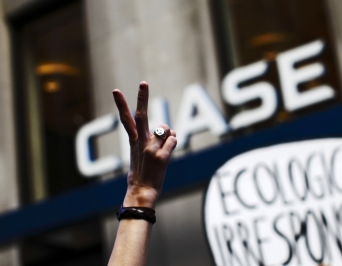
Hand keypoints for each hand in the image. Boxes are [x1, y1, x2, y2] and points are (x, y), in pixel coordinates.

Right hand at [112, 81, 176, 208]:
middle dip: (142, 97)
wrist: (141, 192)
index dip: (122, 104)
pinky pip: (173, 140)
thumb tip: (169, 130)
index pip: (126, 119)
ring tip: (162, 151)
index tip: (116, 91)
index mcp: (134, 141)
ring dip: (169, 136)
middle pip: (141, 115)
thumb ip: (152, 139)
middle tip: (143, 82)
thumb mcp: (141, 154)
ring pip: (166, 129)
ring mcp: (150, 149)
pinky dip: (174, 144)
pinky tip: (167, 155)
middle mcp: (140, 142)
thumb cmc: (142, 173)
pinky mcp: (161, 156)